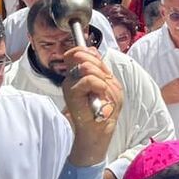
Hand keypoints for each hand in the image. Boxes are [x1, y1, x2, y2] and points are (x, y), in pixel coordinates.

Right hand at [63, 47, 123, 166]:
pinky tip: (101, 95)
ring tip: (103, 92)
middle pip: (81, 54)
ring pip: (87, 66)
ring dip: (102, 78)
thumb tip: (91, 51)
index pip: (78, 51)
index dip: (91, 53)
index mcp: (79, 73)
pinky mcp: (70, 93)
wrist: (100, 127)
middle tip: (104, 82)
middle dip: (99, 66)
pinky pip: (88, 80)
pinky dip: (100, 86)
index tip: (101, 67)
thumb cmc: (105, 107)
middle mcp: (71, 77)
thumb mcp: (109, 82)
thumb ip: (100, 67)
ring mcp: (69, 84)